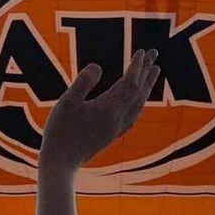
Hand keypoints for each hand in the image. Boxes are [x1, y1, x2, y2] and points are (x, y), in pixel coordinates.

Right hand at [37, 49, 159, 173]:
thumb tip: (97, 66)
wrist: (61, 163)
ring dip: (147, 86)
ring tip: (153, 72)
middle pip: (138, 91)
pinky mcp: (112, 135)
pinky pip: (134, 115)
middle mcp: (117, 119)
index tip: (143, 52)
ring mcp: (117, 129)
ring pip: (138, 104)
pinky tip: (139, 101)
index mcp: (108, 109)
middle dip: (146, 71)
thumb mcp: (66, 102)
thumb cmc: (60, 131)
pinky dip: (140, 102)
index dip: (137, 67)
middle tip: (154, 53)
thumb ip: (83, 83)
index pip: (130, 83)